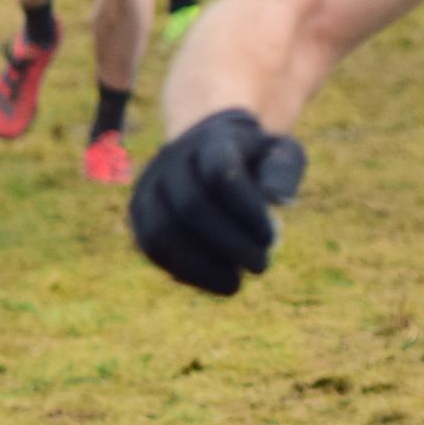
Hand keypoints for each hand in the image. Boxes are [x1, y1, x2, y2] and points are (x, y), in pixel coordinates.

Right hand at [130, 108, 308, 294]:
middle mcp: (172, 159)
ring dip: (201, 265)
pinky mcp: (138, 212)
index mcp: (211, 140)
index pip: (221, 175)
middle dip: (229, 243)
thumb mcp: (282, 153)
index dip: (246, 210)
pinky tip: (213, 281)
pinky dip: (183, 269)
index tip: (272, 239)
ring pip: (163, 230)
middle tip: (261, 266)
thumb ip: (284, 170)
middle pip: (191, 206)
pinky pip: (152, 246)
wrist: (210, 148)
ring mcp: (149, 185)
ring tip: (235, 284)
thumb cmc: (256, 158)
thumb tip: (277, 200)